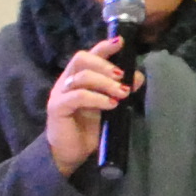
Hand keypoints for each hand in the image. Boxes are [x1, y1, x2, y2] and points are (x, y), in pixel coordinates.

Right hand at [41, 39, 134, 174]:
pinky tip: (110, 105)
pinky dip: (96, 98)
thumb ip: (119, 90)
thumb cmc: (88, 128)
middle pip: (82, 59)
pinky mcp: (57, 108)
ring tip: (122, 94)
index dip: (104, 47)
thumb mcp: (108, 105)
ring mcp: (60, 93)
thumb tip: (138, 77)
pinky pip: (77, 96)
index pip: (89, 54)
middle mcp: (66, 81)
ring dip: (105, 83)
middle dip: (105, 65)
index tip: (120, 42)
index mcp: (77, 77)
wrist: (70, 153)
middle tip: (122, 77)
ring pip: (82, 76)